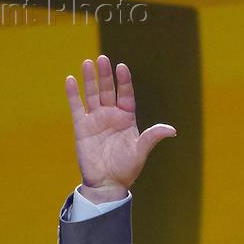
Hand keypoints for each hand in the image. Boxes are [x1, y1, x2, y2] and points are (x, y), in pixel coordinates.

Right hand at [65, 54, 175, 203]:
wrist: (107, 183)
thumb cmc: (126, 169)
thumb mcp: (141, 151)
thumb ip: (152, 137)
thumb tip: (172, 130)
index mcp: (127, 118)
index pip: (126, 95)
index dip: (124, 81)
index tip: (121, 67)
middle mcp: (111, 116)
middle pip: (107, 90)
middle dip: (105, 75)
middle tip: (103, 59)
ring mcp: (96, 120)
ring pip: (92, 95)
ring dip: (89, 79)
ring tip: (87, 63)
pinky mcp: (82, 127)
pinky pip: (77, 107)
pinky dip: (73, 94)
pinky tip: (70, 80)